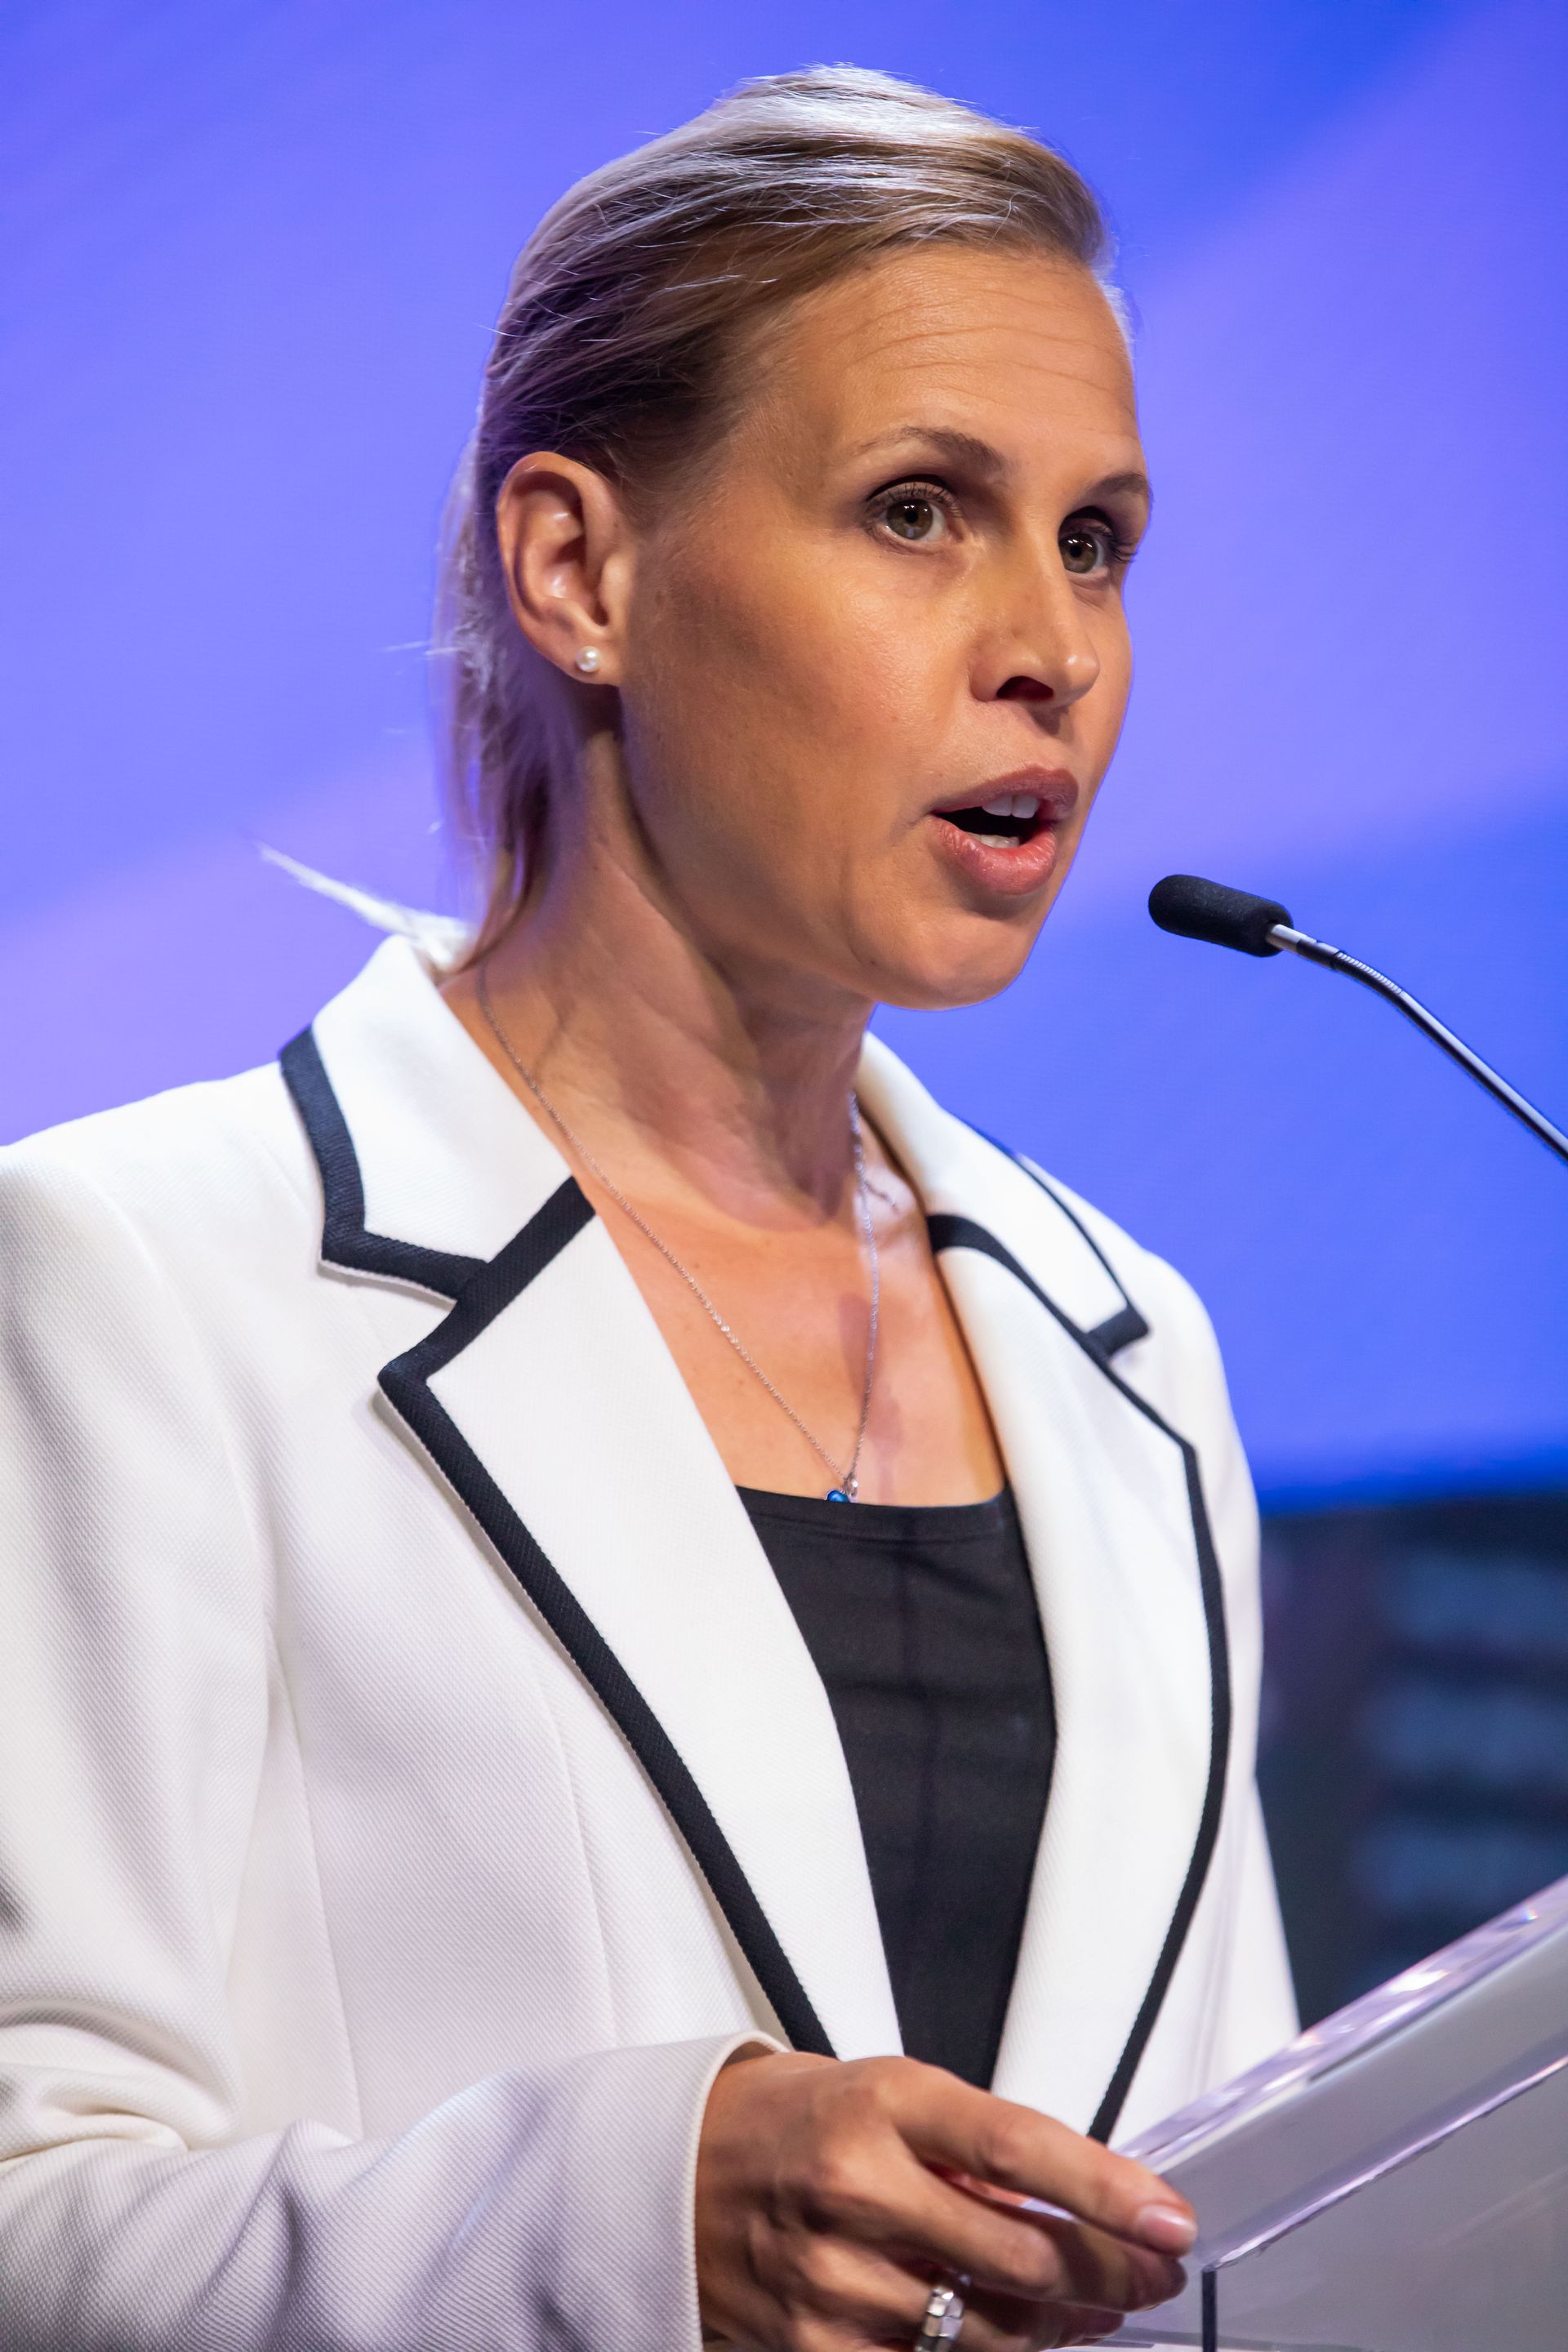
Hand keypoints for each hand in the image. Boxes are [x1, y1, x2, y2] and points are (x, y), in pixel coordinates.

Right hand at [694, 2051, 1194, 2350]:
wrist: (668, 2173)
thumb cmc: (790, 2123)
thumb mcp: (883, 2097)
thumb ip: (970, 2151)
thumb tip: (1077, 2204)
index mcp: (882, 2103)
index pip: (1017, 2147)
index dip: (1106, 2189)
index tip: (1170, 2221)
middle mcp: (857, 2188)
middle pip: (1020, 2256)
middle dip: (1106, 2275)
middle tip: (1148, 2275)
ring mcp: (833, 2278)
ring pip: (988, 2329)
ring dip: (1059, 2327)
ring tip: (1091, 2311)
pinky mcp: (814, 2350)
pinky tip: (1016, 2338)